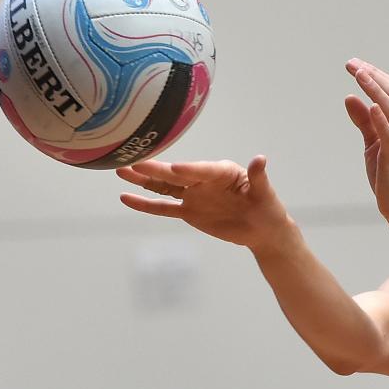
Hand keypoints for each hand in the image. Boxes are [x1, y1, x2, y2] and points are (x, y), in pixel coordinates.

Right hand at [116, 156, 292, 250]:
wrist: (263, 229)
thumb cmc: (268, 207)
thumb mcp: (265, 194)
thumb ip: (259, 177)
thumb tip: (260, 159)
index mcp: (223, 172)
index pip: (203, 170)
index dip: (190, 170)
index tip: (174, 169)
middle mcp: (203, 180)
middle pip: (176, 175)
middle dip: (156, 170)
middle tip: (134, 161)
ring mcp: (193, 195)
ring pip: (164, 187)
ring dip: (143, 180)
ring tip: (120, 170)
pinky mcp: (188, 212)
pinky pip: (164, 207)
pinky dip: (145, 204)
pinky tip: (126, 198)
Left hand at [344, 58, 388, 220]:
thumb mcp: (373, 144)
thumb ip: (364, 121)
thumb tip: (350, 98)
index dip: (375, 75)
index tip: (355, 64)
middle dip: (373, 75)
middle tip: (352, 63)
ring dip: (375, 89)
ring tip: (359, 74)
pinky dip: (380, 118)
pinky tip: (370, 104)